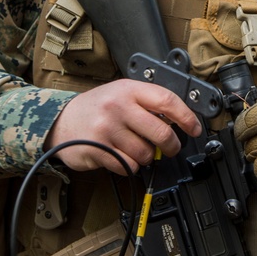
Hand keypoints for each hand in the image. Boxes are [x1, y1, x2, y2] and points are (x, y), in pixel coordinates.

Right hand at [46, 79, 201, 174]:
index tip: (195, 128)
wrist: (61, 120)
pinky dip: (130, 165)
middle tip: (171, 148)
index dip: (187, 117)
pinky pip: (128, 166)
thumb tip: (180, 119)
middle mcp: (118, 107)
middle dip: (172, 145)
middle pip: (161, 132)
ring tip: (136, 148)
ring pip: (146, 153)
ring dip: (147, 156)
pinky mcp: (99, 150)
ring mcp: (108, 129)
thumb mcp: (122, 93)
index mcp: (129, 90)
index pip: (167, 101)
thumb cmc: (97, 107)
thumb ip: (147, 102)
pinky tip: (121, 155)